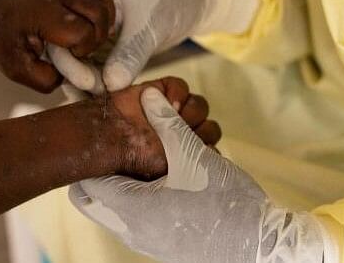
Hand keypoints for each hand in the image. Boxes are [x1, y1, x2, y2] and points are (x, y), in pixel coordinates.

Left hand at [0, 0, 119, 92]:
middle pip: (99, 11)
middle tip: (85, 47)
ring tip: (102, 30)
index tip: (71, 56)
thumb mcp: (16, 69)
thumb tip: (71, 75)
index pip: (84, 31)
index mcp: (44, 14)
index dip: (84, 49)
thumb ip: (46, 79)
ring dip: (108, 13)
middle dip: (99, 35)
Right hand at [51, 0, 207, 92]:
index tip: (88, 83)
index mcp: (81, 1)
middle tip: (94, 98)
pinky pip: (96, 69)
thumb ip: (130, 54)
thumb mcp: (147, 25)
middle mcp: (80, 18)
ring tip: (99, 103)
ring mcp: (92, 35)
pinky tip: (107, 100)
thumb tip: (111, 85)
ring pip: (81, 64)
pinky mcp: (105, 50)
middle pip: (66, 52)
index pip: (63, 34)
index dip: (70, 62)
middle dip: (76, 77)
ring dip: (87, 84)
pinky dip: (100, 84)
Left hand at [70, 88, 328, 262]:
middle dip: (105, 169)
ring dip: (125, 181)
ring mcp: (144, 240)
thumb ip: (167, 123)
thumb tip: (149, 96)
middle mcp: (129, 228)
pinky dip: (140, 196)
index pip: (85, 182)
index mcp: (130, 207)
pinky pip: (135, 218)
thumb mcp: (194, 156)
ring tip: (147, 158)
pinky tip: (166, 178)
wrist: (258, 247)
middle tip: (122, 146)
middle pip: (94, 197)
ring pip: (115, 208)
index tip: (103, 136)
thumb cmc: (224, 202)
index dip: (92, 155)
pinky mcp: (160, 244)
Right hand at [93, 77, 220, 178]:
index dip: (208, 148)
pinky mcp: (163, 91)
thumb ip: (196, 157)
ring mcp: (173, 111)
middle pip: (211, 128)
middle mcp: (181, 133)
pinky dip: (177, 93)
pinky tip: (167, 102)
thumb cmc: (138, 157)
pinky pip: (182, 87)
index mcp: (184, 156)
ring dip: (190, 112)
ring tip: (172, 117)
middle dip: (200, 131)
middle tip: (181, 136)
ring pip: (200, 106)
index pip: (212, 149)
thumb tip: (215, 152)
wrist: (110, 135)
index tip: (197, 151)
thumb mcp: (170, 164)